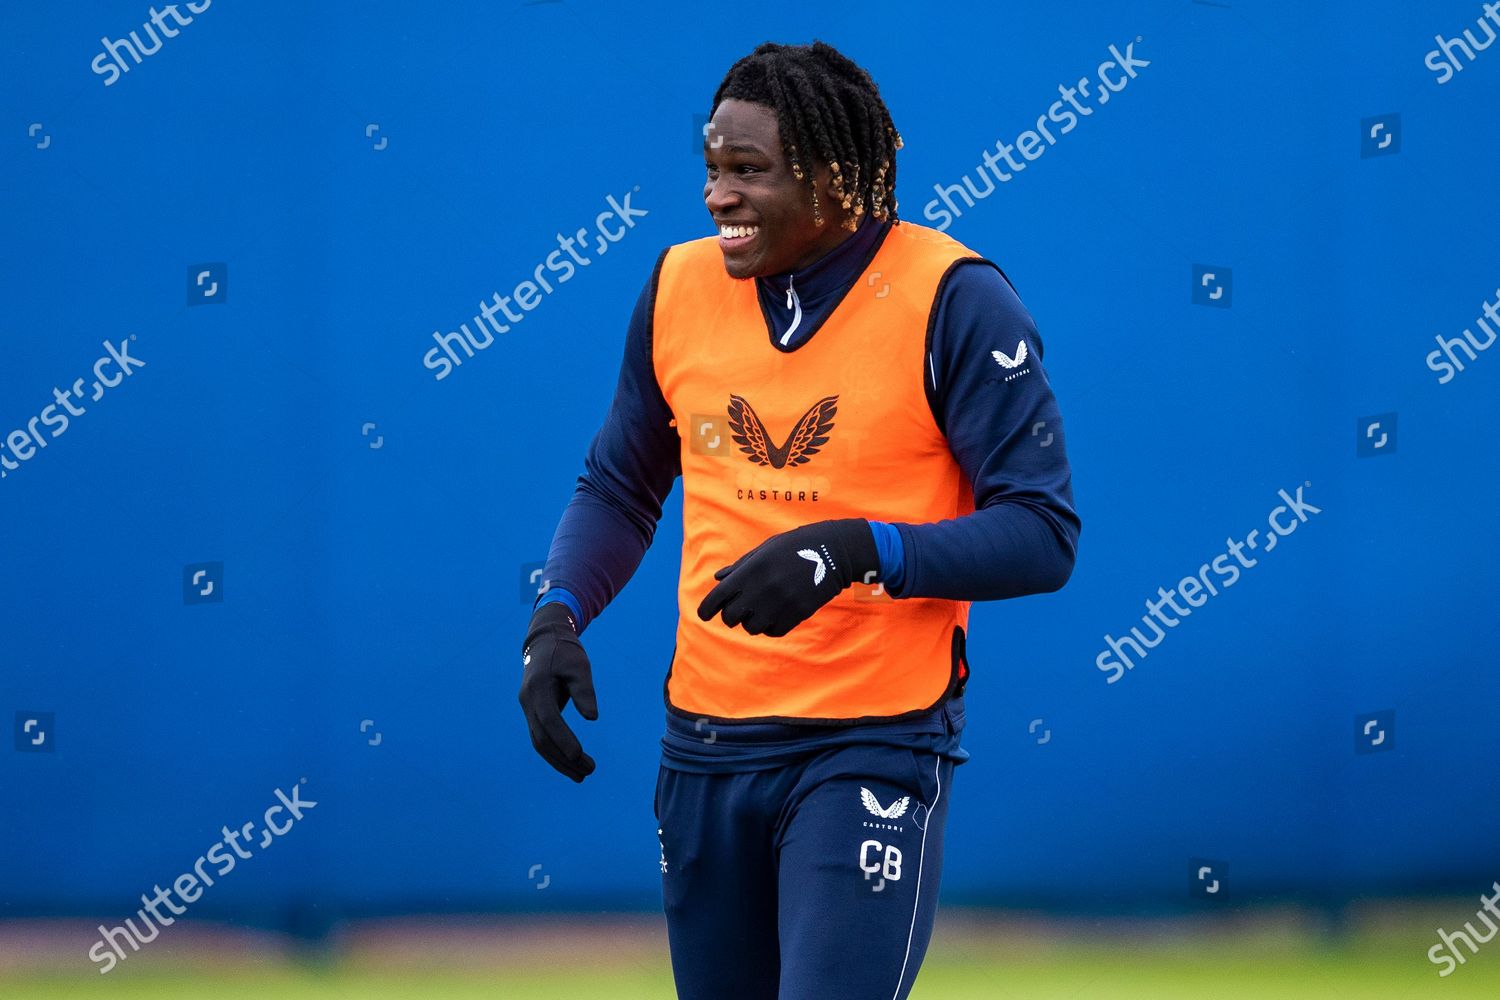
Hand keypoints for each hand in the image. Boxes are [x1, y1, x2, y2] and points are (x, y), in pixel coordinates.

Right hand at [518, 602, 597, 781]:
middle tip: (588, 772)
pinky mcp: (533, 712)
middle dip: (564, 758)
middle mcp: (528, 702)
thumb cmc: (565, 652)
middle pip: (542, 737)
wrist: (545, 642)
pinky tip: (571, 764)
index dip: (563, 739)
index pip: (549, 720)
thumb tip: (592, 718)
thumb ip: (584, 690)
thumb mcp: (579, 666)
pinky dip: (555, 753)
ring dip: (559, 761)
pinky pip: (541, 737)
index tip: (579, 755)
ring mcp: (528, 708)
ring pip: (539, 742)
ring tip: (582, 776)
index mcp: (538, 688)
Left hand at [696, 518, 880, 636]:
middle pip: (732, 617)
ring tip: (759, 613)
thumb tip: (717, 579)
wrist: (832, 551)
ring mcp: (781, 602)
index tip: (704, 615)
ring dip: (751, 623)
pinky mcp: (798, 613)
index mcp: (752, 569)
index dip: (707, 609)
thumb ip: (740, 566)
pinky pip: (773, 631)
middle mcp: (764, 587)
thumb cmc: (794, 546)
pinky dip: (770, 627)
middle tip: (736, 613)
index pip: (719, 596)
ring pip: (752, 628)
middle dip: (730, 617)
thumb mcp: (765, 549)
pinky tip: (774, 617)